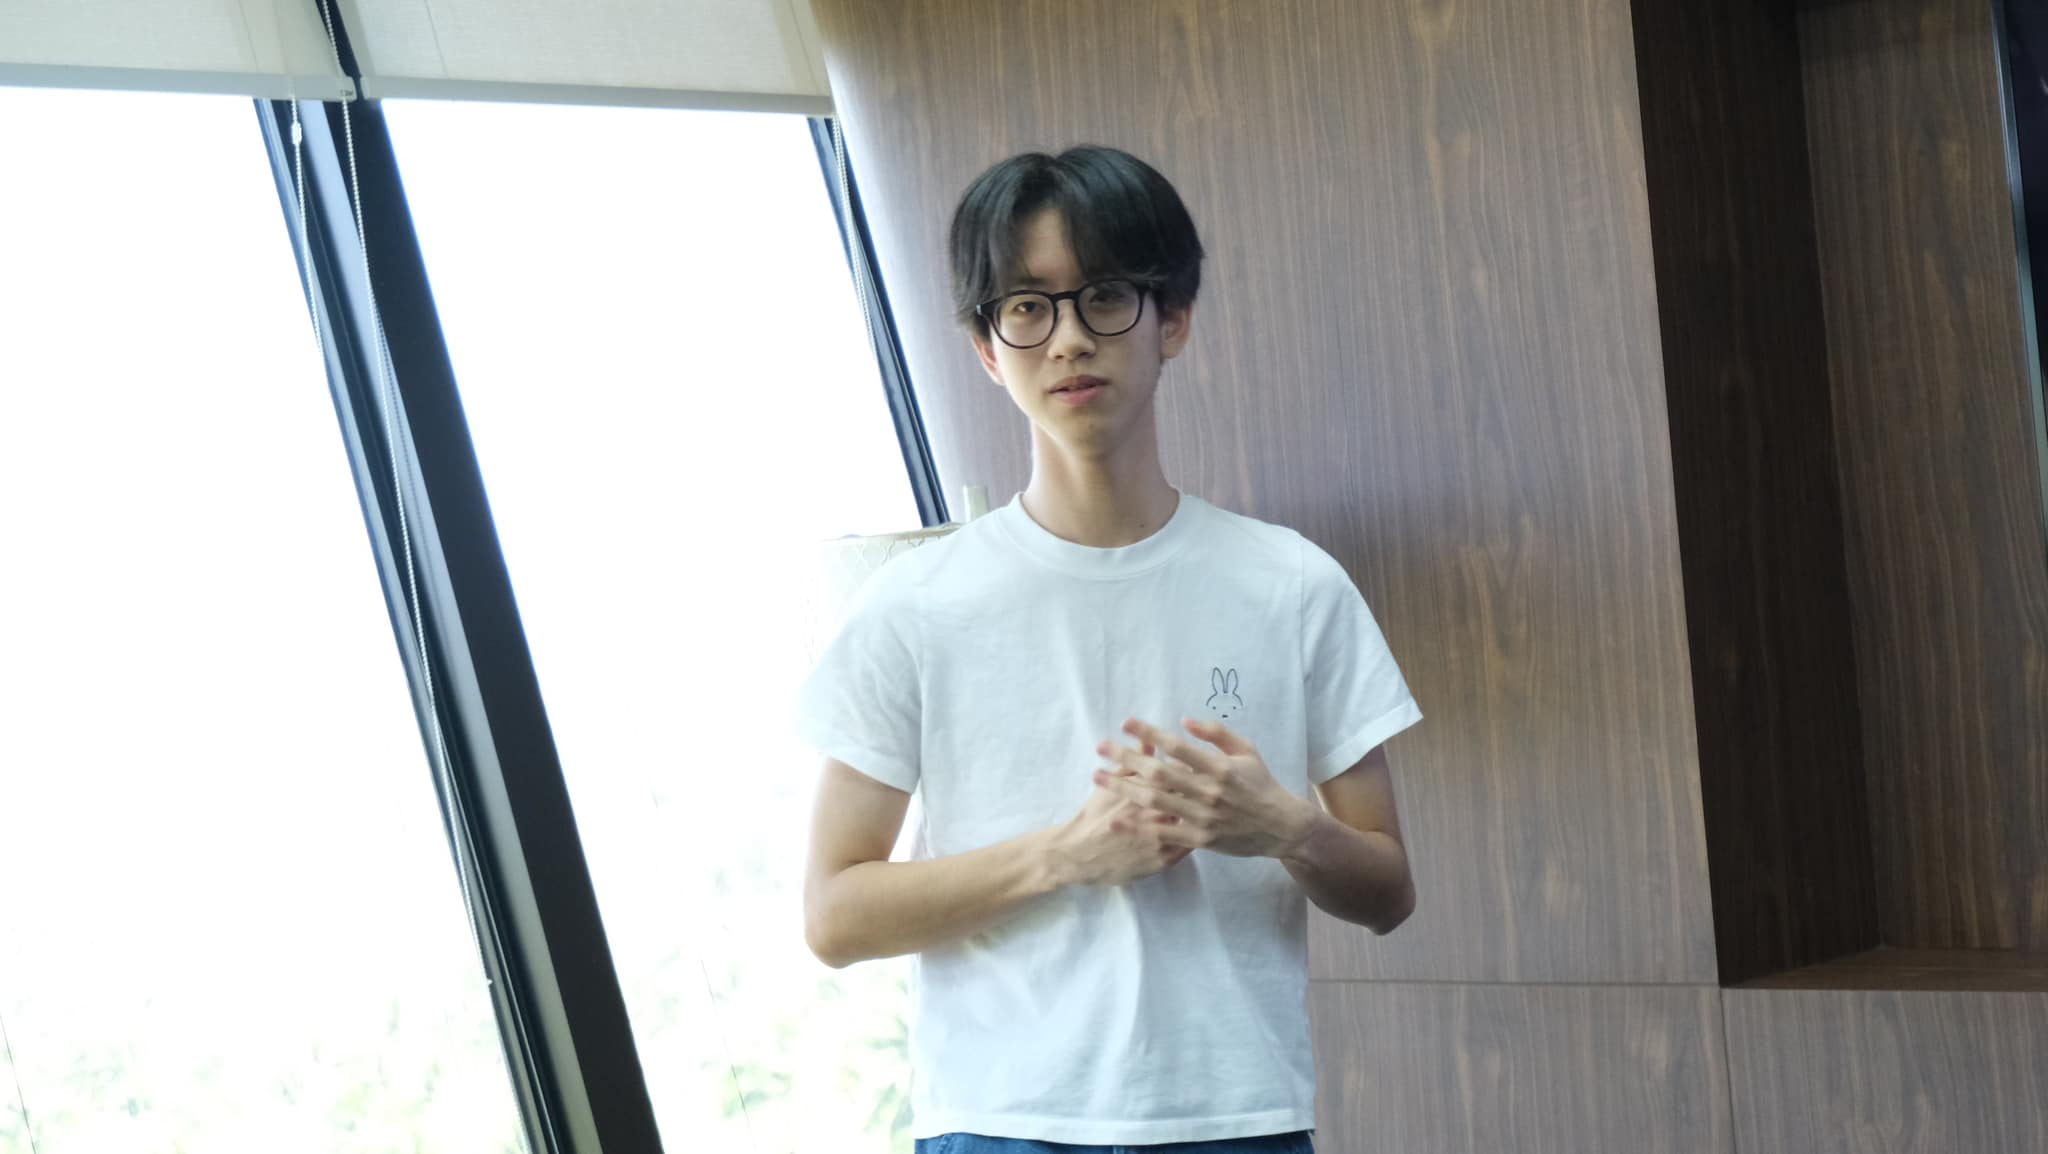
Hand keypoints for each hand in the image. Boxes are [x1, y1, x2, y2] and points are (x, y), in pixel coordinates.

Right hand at [1046, 763, 1191, 887]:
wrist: (1079, 854)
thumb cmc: (1093, 815)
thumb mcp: (1109, 784)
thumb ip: (1131, 763)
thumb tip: (1149, 742)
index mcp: (1144, 791)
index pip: (1178, 772)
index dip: (1187, 769)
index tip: (1189, 768)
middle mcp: (1157, 813)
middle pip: (1191, 796)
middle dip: (1198, 790)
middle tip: (1200, 786)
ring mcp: (1162, 838)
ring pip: (1194, 821)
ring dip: (1199, 812)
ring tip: (1199, 806)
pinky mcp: (1164, 860)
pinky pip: (1189, 845)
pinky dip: (1195, 834)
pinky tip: (1196, 828)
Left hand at [1093, 718, 1316, 858]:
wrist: (1281, 827)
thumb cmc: (1262, 784)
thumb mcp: (1246, 750)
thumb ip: (1216, 734)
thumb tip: (1184, 721)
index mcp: (1219, 766)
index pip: (1177, 746)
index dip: (1149, 734)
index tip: (1126, 723)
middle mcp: (1208, 791)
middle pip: (1159, 772)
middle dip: (1126, 758)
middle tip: (1100, 747)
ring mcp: (1203, 817)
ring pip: (1155, 801)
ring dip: (1123, 787)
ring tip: (1097, 777)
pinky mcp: (1200, 839)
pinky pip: (1164, 833)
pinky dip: (1139, 826)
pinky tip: (1116, 818)